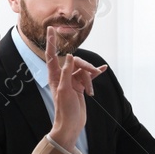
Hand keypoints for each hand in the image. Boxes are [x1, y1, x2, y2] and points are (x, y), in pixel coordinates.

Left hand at [45, 26, 105, 149]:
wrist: (71, 124)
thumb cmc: (64, 109)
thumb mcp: (64, 90)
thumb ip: (67, 72)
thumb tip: (70, 56)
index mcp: (55, 76)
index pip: (52, 55)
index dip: (51, 42)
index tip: (51, 29)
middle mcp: (63, 76)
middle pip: (76, 62)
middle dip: (86, 67)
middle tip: (93, 74)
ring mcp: (72, 80)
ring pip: (84, 70)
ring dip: (90, 78)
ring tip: (90, 91)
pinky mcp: (81, 85)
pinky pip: (90, 76)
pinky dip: (96, 73)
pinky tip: (102, 69)